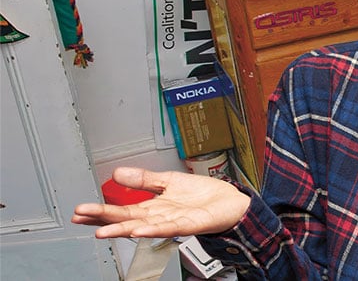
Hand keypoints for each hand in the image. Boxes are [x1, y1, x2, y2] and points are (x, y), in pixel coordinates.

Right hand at [71, 167, 249, 238]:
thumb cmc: (203, 195)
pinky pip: (168, 228)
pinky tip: (138, 230)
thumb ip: (144, 179)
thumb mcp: (168, 180)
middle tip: (80, 218)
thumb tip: (118, 173)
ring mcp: (173, 222)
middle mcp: (160, 217)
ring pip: (143, 226)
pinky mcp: (189, 225)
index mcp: (153, 207)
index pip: (121, 210)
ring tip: (102, 231)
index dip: (101, 211)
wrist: (231, 201)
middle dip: (103, 219)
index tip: (80, 211)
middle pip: (126, 219)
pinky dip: (152, 229)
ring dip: (122, 229)